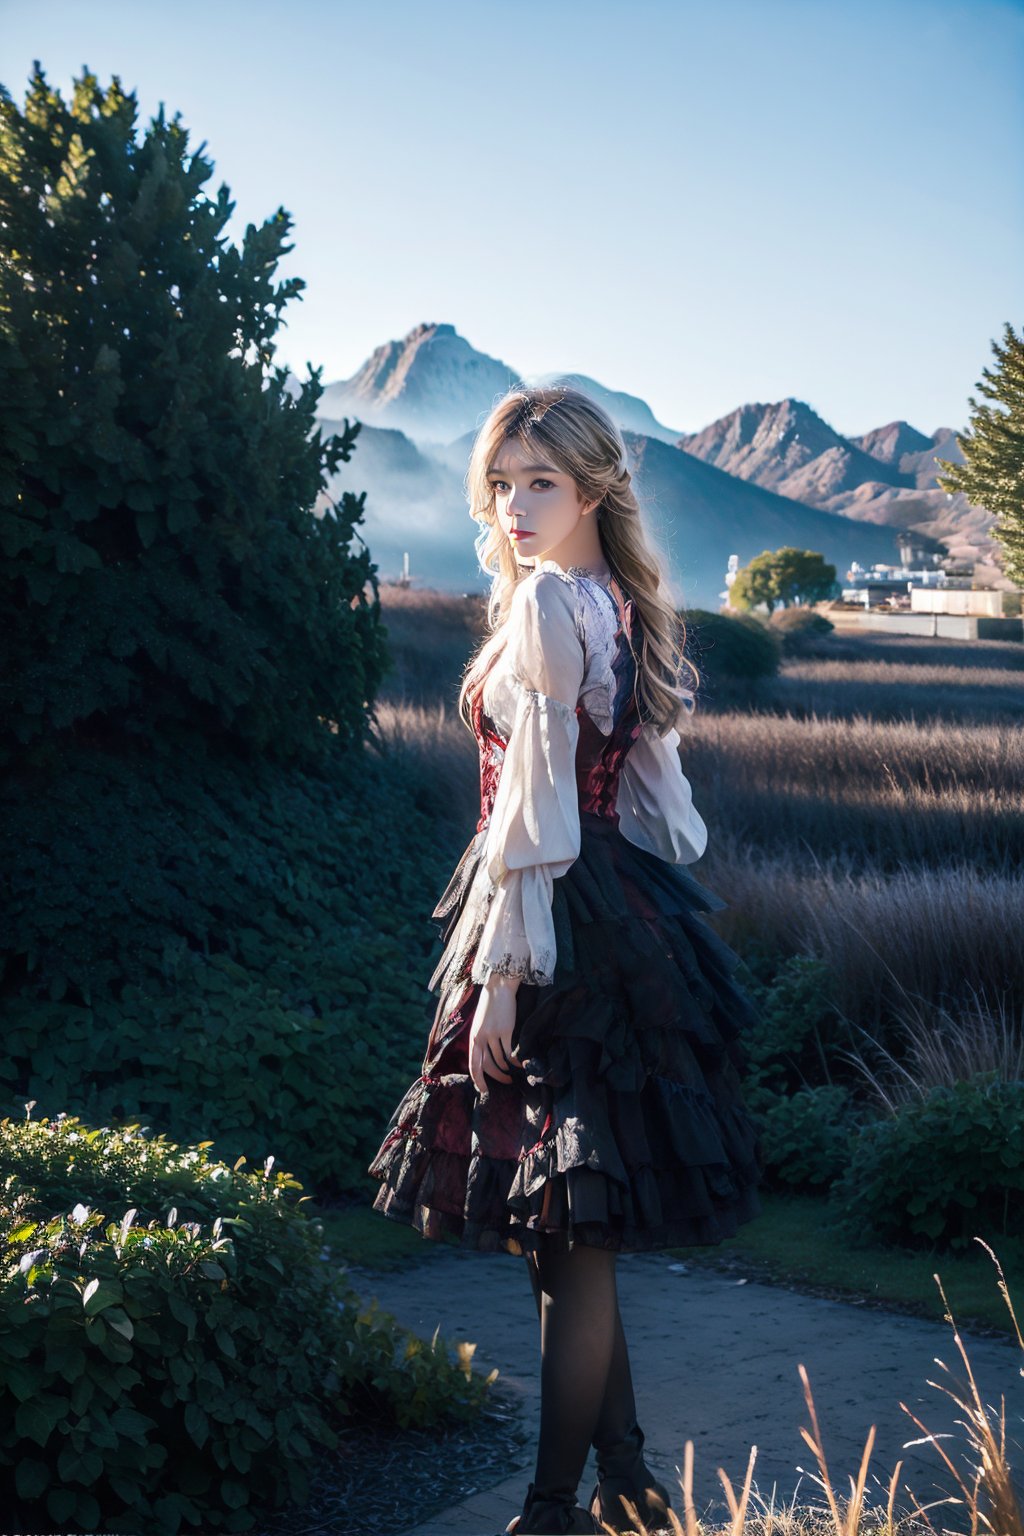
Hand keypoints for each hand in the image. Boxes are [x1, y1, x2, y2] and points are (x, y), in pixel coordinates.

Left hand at [469, 975, 519, 1094]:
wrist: (498, 987)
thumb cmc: (490, 1005)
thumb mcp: (480, 1024)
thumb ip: (481, 1039)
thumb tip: (486, 1056)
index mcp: (473, 1037)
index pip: (473, 1064)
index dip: (478, 1079)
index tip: (484, 1089)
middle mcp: (481, 1037)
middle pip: (488, 1066)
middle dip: (496, 1077)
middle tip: (505, 1082)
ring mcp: (493, 1034)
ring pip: (501, 1060)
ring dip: (508, 1069)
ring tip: (513, 1072)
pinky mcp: (506, 1030)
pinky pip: (510, 1052)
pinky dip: (515, 1061)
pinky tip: (520, 1064)